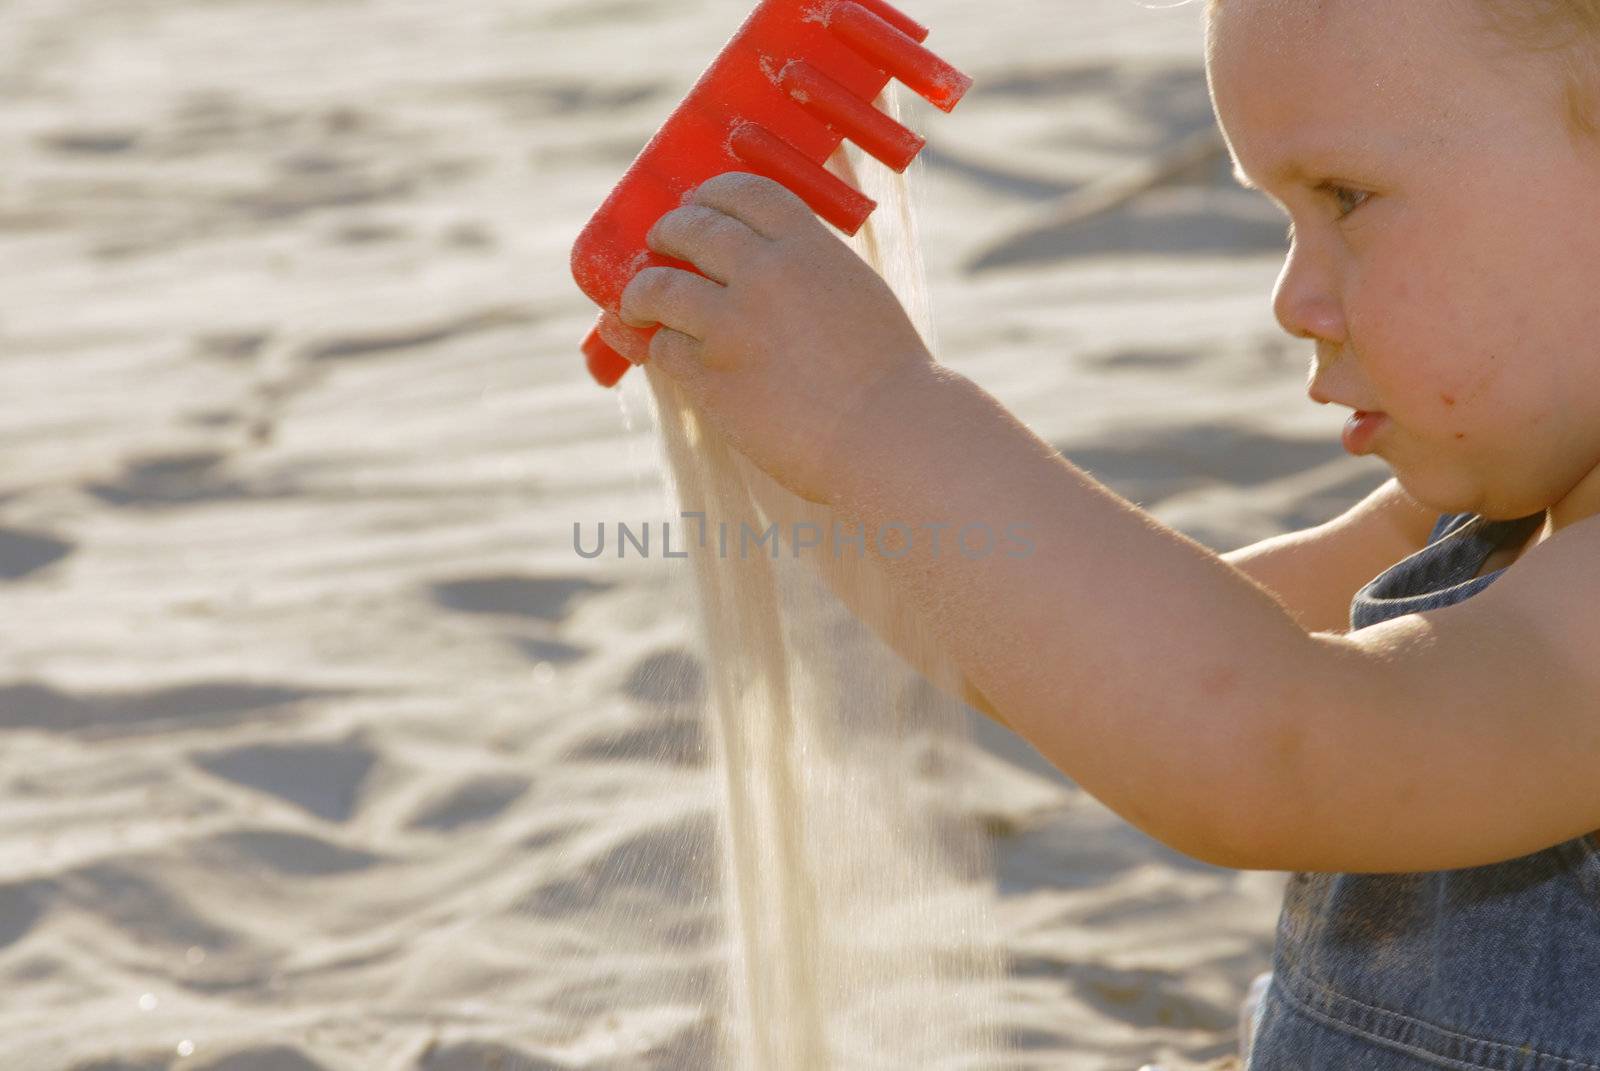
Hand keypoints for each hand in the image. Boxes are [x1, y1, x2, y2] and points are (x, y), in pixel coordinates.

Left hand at [610, 171, 935, 505]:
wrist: (888, 434)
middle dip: (668, 232)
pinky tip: (659, 348)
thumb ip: (813, 268)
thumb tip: (772, 259)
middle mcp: (764, 274)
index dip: (711, 192)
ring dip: (641, 291)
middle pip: (693, 229)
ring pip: (659, 288)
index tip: (697, 202)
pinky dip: (657, 345)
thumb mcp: (859, 292)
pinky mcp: (711, 376)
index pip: (745, 192)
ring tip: (638, 300)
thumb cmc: (888, 376)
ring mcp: (732, 325)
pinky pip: (663, 348)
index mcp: (808, 247)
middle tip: (660, 242)